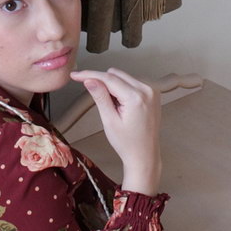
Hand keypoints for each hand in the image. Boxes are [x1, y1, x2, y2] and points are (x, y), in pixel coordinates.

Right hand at [69, 67, 161, 195]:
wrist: (144, 156)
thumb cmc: (128, 144)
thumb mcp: (110, 121)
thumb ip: (100, 97)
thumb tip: (90, 80)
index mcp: (136, 98)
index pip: (108, 78)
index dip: (90, 75)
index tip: (76, 75)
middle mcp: (147, 90)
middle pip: (116, 74)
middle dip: (103, 83)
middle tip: (103, 105)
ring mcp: (152, 91)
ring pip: (124, 77)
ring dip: (114, 87)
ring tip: (116, 109)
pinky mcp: (153, 93)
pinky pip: (132, 83)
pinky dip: (123, 90)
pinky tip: (123, 106)